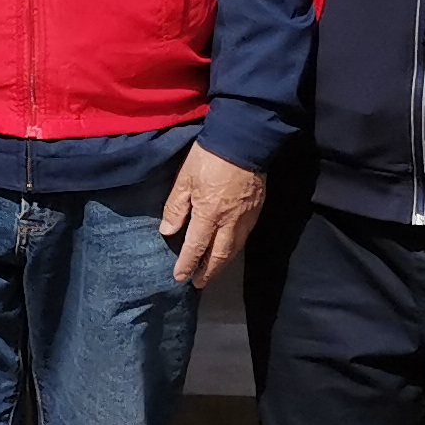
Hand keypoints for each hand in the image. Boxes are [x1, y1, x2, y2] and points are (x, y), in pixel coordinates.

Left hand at [159, 142, 265, 286]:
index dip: (187, 264)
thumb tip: (168, 231)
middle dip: (208, 272)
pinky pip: (244, 238)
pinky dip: (234, 250)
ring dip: (222, 264)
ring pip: (234, 249)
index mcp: (209, 214)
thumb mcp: (184, 179)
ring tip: (212, 271)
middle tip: (199, 283)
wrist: (244, 142)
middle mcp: (230, 222)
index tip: (180, 277)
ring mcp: (246, 218)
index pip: (196, 247)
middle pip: (219, 256)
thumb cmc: (209, 157)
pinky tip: (228, 250)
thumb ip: (176, 207)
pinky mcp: (256, 211)